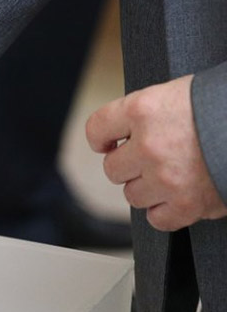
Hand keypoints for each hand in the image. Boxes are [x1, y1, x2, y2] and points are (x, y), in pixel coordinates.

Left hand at [86, 75, 226, 230]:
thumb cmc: (224, 106)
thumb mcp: (181, 93)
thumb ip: (148, 114)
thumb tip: (124, 134)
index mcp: (144, 110)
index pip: (96, 129)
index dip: (102, 139)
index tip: (108, 143)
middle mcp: (150, 144)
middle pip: (113, 169)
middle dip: (131, 166)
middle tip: (154, 159)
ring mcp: (167, 177)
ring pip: (133, 196)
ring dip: (150, 189)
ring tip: (175, 176)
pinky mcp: (189, 203)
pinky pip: (158, 219)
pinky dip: (168, 212)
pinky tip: (180, 198)